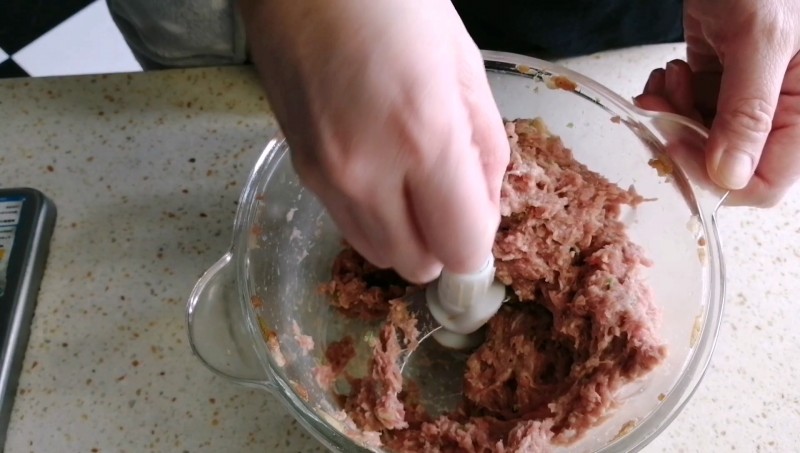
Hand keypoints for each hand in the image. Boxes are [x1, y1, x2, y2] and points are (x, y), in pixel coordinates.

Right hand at [238, 0, 508, 282]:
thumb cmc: (390, 0)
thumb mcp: (463, 62)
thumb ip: (485, 146)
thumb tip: (485, 206)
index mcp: (423, 138)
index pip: (461, 249)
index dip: (478, 243)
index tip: (479, 214)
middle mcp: (367, 173)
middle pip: (416, 265)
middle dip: (441, 244)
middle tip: (448, 197)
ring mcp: (325, 177)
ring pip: (378, 253)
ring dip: (405, 235)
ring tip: (411, 181)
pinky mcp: (299, 170)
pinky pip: (347, 223)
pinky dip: (372, 215)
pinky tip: (378, 167)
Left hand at [636, 0, 799, 206]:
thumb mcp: (760, 39)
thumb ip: (747, 109)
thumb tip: (728, 176)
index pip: (763, 184)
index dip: (713, 177)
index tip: (676, 145)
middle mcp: (781, 108)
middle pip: (724, 164)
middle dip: (683, 141)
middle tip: (659, 111)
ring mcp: (749, 94)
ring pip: (700, 137)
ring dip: (671, 117)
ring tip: (666, 80)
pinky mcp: (722, 76)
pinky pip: (689, 108)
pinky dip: (669, 98)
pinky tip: (667, 72)